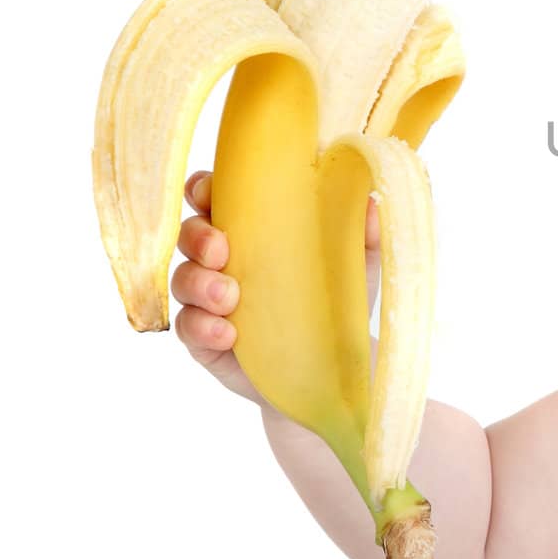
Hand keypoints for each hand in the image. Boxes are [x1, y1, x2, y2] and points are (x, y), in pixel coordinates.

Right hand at [172, 170, 379, 405]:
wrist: (338, 368)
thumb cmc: (341, 302)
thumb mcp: (359, 264)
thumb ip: (365, 232)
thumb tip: (374, 200)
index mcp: (255, 229)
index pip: (215, 198)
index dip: (202, 189)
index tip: (209, 193)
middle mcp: (224, 260)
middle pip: (189, 234)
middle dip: (197, 236)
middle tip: (221, 249)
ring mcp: (209, 300)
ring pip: (183, 279)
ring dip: (199, 283)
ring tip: (230, 297)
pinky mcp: (206, 340)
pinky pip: (188, 327)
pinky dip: (202, 327)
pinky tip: (227, 333)